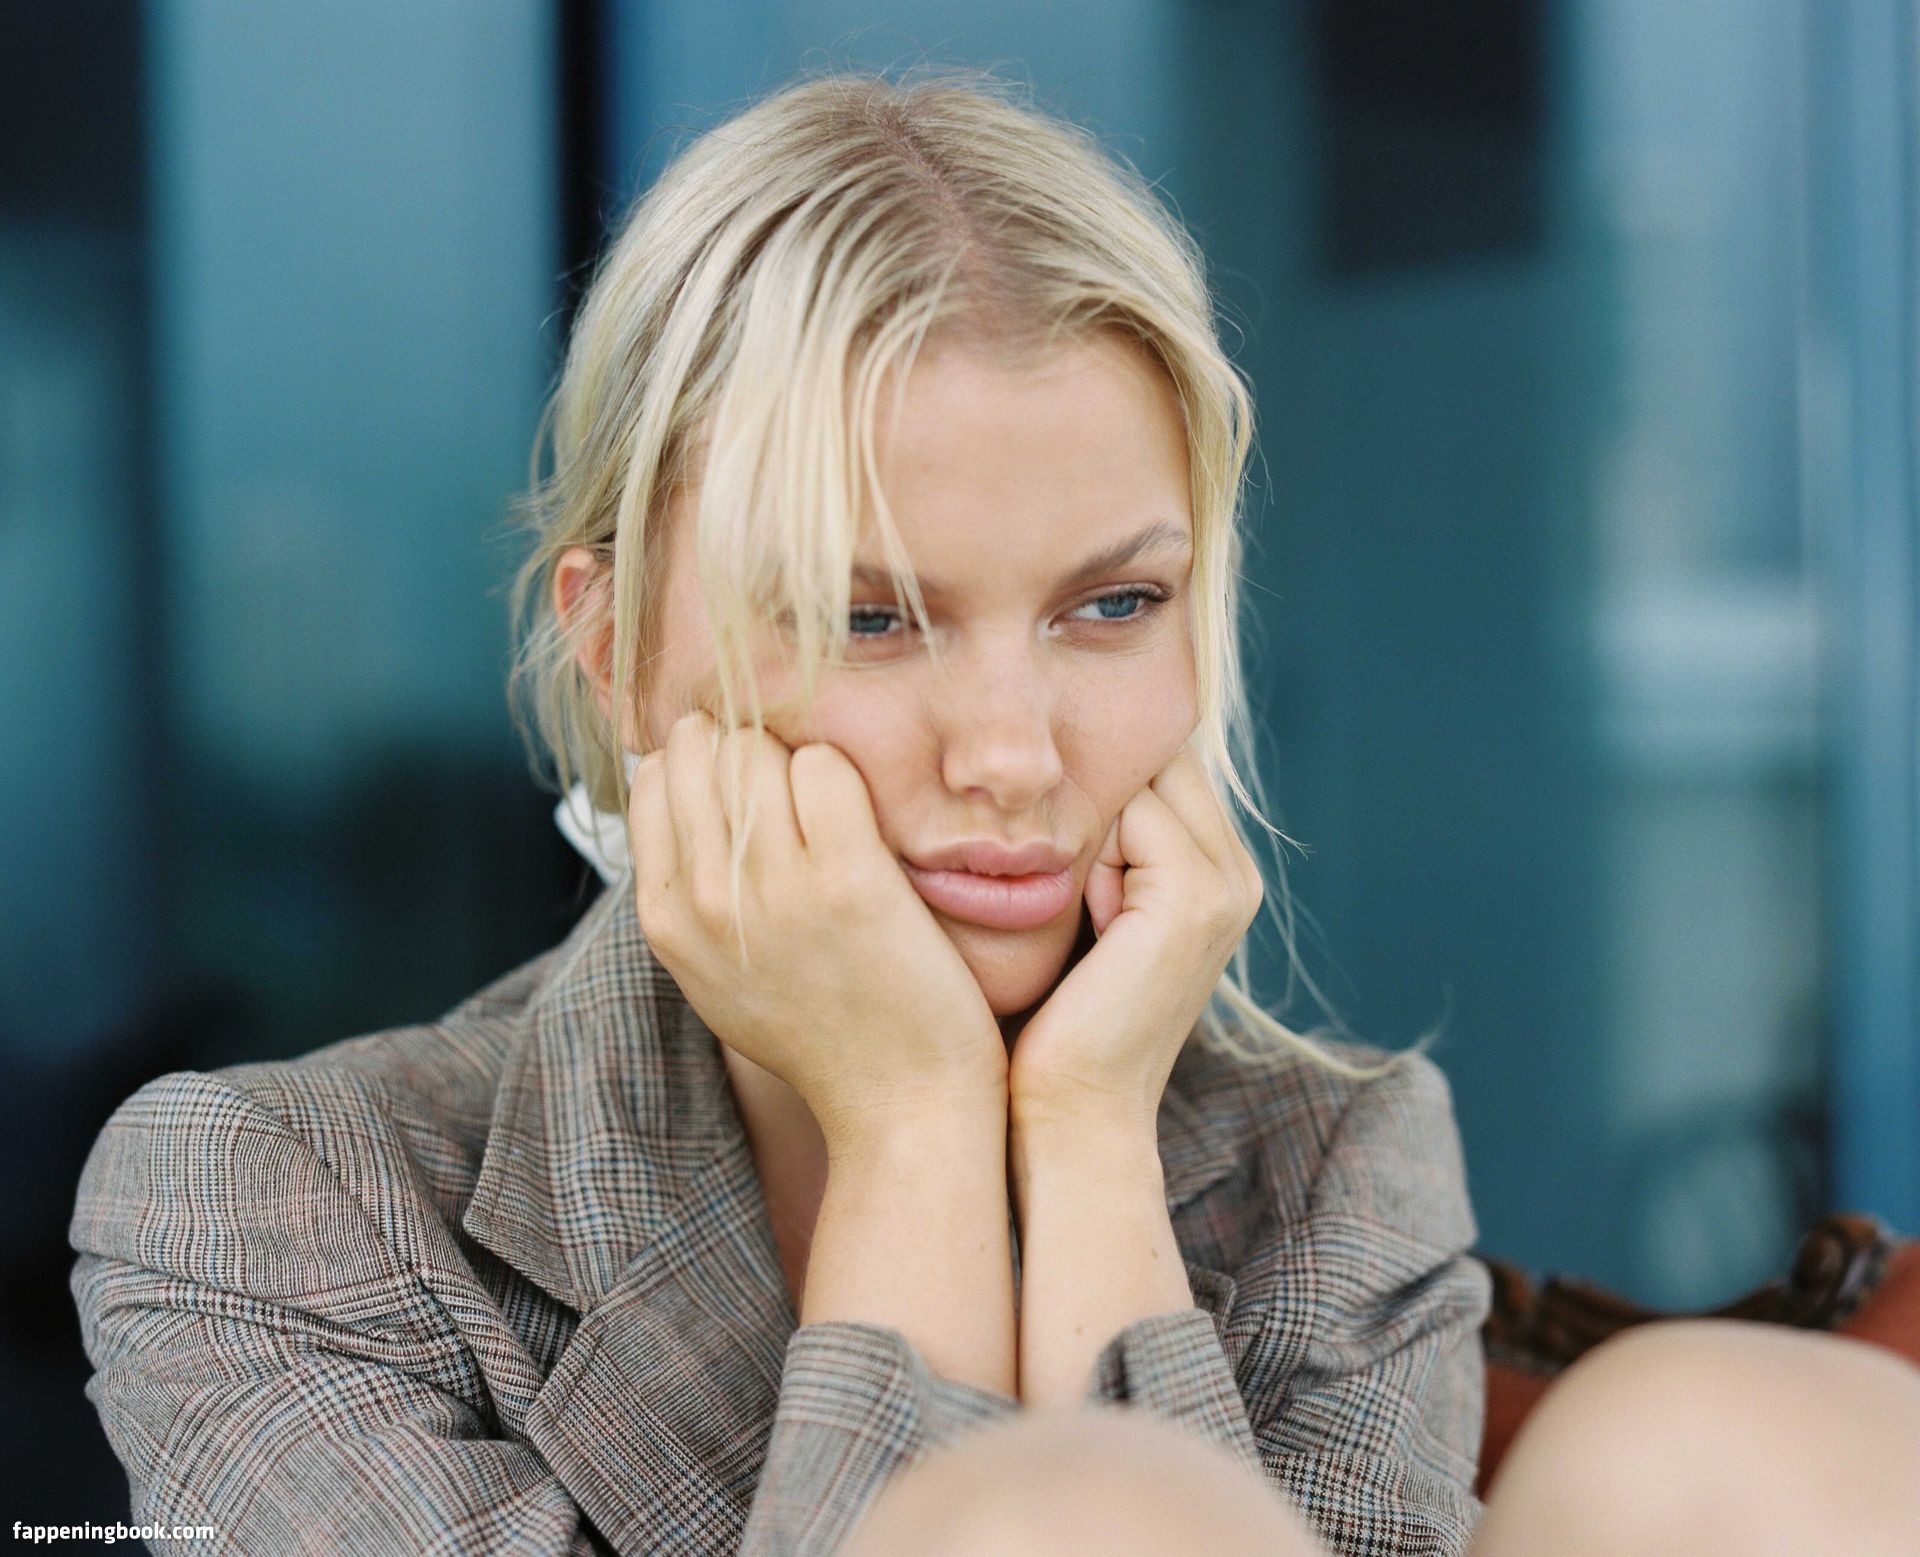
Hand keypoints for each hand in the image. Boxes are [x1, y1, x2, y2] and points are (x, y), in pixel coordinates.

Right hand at [629, 711, 1007, 1146]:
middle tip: (797, 782)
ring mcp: (776, 890)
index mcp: (667, 920)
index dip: (705, 759)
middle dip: (750, 744)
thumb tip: (671, 779)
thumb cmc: (821, 1029)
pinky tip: (862, 817)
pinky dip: (843, 773)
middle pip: (704, 751)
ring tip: (831, 804)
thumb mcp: (717, 972)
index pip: (656, 775)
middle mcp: (708, 901)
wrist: (900, 1105)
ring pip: (758, 749)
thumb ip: (689, 889)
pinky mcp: (848, 881)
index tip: (750, 782)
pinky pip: (824, 767)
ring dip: (799, 757)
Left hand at [1006, 734, 1263, 1131]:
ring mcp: (1226, 881)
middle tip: (1053, 875)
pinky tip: (1081, 925)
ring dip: (1081, 827)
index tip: (1045, 848)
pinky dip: (1083, 859)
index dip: (1087, 784)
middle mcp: (1237, 867)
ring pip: (1133, 779)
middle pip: (1149, 757)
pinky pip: (1125, 816)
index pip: (1152, 758)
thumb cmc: (1049, 1013)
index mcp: (1217, 866)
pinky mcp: (1195, 895)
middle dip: (1087, 791)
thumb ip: (1092, 837)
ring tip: (1068, 909)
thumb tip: (1041, 766)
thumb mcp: (1078, 905)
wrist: (1070, 1110)